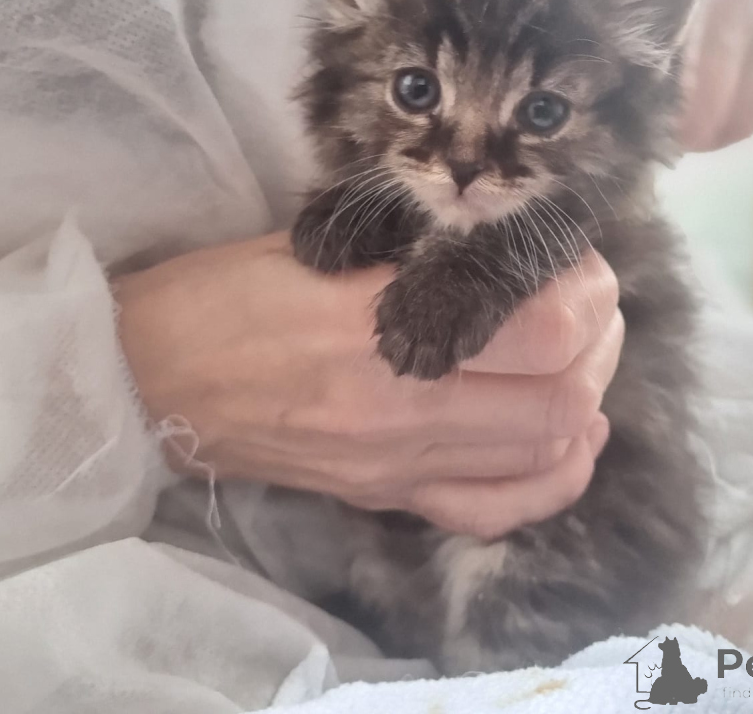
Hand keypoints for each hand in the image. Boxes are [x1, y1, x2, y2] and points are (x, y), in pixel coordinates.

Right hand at [115, 235, 621, 539]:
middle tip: (593, 299)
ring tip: (586, 354)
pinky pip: (493, 510)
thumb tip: (496, 241)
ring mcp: (395, 463)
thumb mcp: (318, 242)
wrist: (150, 380)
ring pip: (542, 452)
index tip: (574, 257)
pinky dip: (554, 477)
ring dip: (588, 398)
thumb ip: (411, 247)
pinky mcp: (383, 495)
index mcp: (377, 323)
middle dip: (602, 339)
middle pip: (560, 394)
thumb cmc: (224, 294)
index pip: (538, 324)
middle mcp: (398, 406)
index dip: (584, 289)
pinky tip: (573, 438)